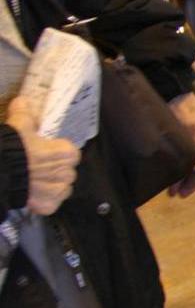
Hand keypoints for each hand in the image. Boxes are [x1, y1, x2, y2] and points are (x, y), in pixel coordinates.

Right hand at [6, 96, 79, 215]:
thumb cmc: (11, 149)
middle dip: (54, 169)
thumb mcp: (17, 126)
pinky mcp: (48, 205)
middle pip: (66, 171)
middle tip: (36, 166)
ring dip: (51, 185)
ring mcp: (58, 191)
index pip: (70, 152)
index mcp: (66, 153)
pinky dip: (43, 200)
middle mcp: (68, 173)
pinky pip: (51, 203)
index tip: (46, 151)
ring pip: (61, 188)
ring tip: (33, 180)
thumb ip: (24, 114)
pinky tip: (32, 194)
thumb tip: (23, 102)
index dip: (58, 151)